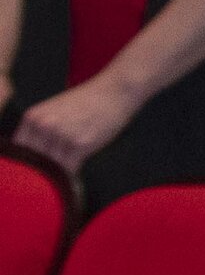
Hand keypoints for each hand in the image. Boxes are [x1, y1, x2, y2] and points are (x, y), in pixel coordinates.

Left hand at [12, 74, 136, 174]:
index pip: (18, 151)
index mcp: (33, 117)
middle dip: (42, 173)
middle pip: (33, 162)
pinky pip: (69, 170)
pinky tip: (74, 182)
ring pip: (51, 169)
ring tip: (62, 184)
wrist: (116, 90)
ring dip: (57, 178)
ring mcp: (61, 135)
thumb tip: (33, 158)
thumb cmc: (88, 100)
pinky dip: (71, 179)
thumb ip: (39, 130)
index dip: (26, 164)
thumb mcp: (54, 110)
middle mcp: (43, 126)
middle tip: (50, 181)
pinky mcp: (81, 144)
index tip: (35, 172)